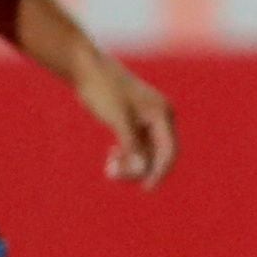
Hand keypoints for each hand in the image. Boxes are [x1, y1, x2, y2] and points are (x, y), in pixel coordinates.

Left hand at [78, 57, 179, 186]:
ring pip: (145, 152)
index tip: (146, 188)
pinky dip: (126, 155)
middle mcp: (160, 117)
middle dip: (138, 168)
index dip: (160, 172)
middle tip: (111, 173)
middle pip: (157, 155)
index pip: (169, 151)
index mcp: (162, 113)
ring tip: (108, 167)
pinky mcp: (135, 120)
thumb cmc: (103, 89)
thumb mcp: (118, 119)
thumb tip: (141, 170)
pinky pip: (137, 146)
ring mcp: (148, 119)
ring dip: (130, 164)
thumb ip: (131, 145)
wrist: (87, 68)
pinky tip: (112, 156)